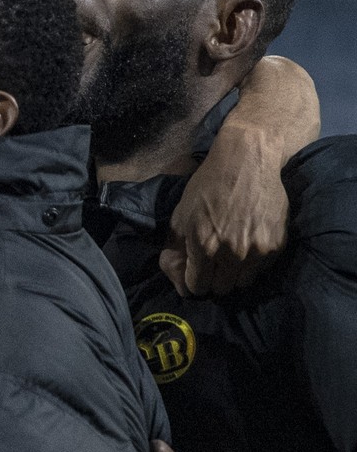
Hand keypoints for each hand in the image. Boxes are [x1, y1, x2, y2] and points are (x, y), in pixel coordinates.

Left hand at [163, 83, 295, 297]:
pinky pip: (262, 270)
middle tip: (212, 263)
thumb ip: (175, 246)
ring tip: (231, 255)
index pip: (196, 287)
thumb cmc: (207, 186)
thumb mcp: (180, 214)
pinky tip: (248, 244)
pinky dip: (253, 264)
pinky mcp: (276, 245)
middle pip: (220, 290)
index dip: (192, 281)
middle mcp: (231, 253)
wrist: (247, 162)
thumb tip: (174, 269)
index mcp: (203, 245)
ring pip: (243, 284)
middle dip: (213, 279)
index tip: (194, 272)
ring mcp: (256, 251)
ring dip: (234, 274)